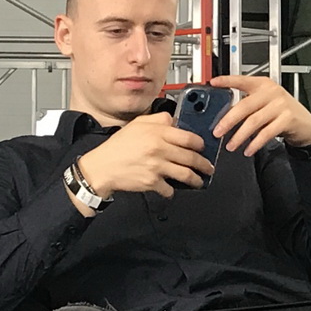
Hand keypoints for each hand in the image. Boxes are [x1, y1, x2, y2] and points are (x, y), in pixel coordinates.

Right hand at [77, 112, 214, 200]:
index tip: (202, 147)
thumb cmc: (118, 147)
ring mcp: (157, 167)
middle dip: (204, 164)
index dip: (200, 143)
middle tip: (208, 167)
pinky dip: (172, 190)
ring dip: (195, 179)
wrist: (102, 167)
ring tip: (199, 181)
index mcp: (157, 133)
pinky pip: (169, 189)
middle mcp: (159, 149)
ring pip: (185, 175)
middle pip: (191, 157)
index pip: (188, 137)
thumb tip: (174, 120)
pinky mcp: (152, 182)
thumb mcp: (137, 124)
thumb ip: (158, 120)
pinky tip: (172, 188)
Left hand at [211, 75, 310, 156]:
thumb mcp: (265, 103)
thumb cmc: (282, 113)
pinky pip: (266, 133)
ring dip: (240, 135)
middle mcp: (271, 92)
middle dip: (229, 120)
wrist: (306, 124)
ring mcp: (280, 105)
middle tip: (218, 131)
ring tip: (231, 145)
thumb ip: (248, 105)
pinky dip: (255, 143)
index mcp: (262, 85)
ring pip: (254, 121)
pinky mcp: (288, 119)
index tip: (213, 83)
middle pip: (245, 105)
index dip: (227, 81)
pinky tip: (248, 149)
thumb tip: (224, 117)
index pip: (242, 80)